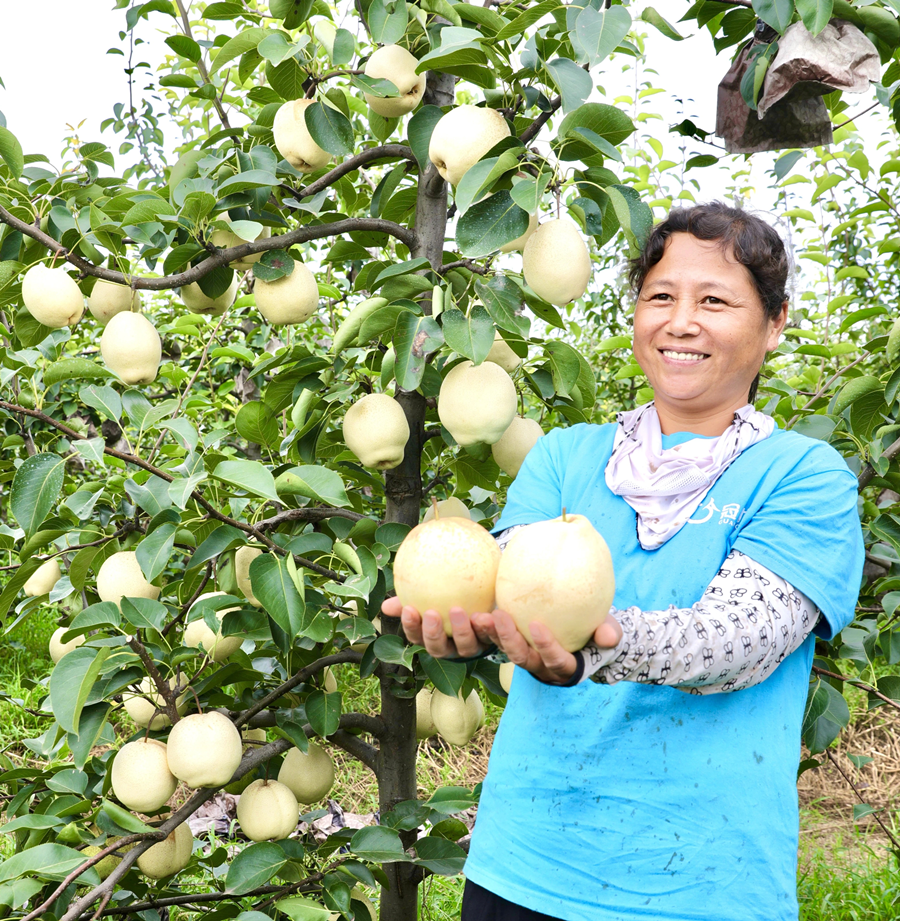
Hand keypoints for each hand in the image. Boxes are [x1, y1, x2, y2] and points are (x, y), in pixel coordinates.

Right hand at [380, 596, 490, 657]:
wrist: (490, 590)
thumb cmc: (455, 591)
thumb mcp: (435, 592)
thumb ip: (412, 597)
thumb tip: (385, 606)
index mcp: (434, 637)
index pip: (417, 637)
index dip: (411, 627)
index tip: (409, 609)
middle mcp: (453, 647)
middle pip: (438, 650)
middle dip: (433, 634)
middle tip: (431, 613)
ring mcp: (474, 646)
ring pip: (467, 648)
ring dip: (462, 631)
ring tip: (458, 611)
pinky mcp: (496, 640)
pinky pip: (494, 638)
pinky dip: (491, 628)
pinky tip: (489, 613)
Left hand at [469, 609, 623, 685]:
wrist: (582, 631)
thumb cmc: (597, 628)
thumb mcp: (608, 629)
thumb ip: (609, 633)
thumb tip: (609, 637)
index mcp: (566, 667)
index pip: (555, 660)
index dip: (546, 646)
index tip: (536, 625)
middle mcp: (543, 667)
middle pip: (523, 658)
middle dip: (509, 640)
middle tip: (498, 615)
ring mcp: (526, 657)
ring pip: (505, 651)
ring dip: (490, 635)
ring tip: (479, 616)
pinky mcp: (513, 645)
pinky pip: (496, 639)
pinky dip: (485, 629)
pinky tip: (474, 610)